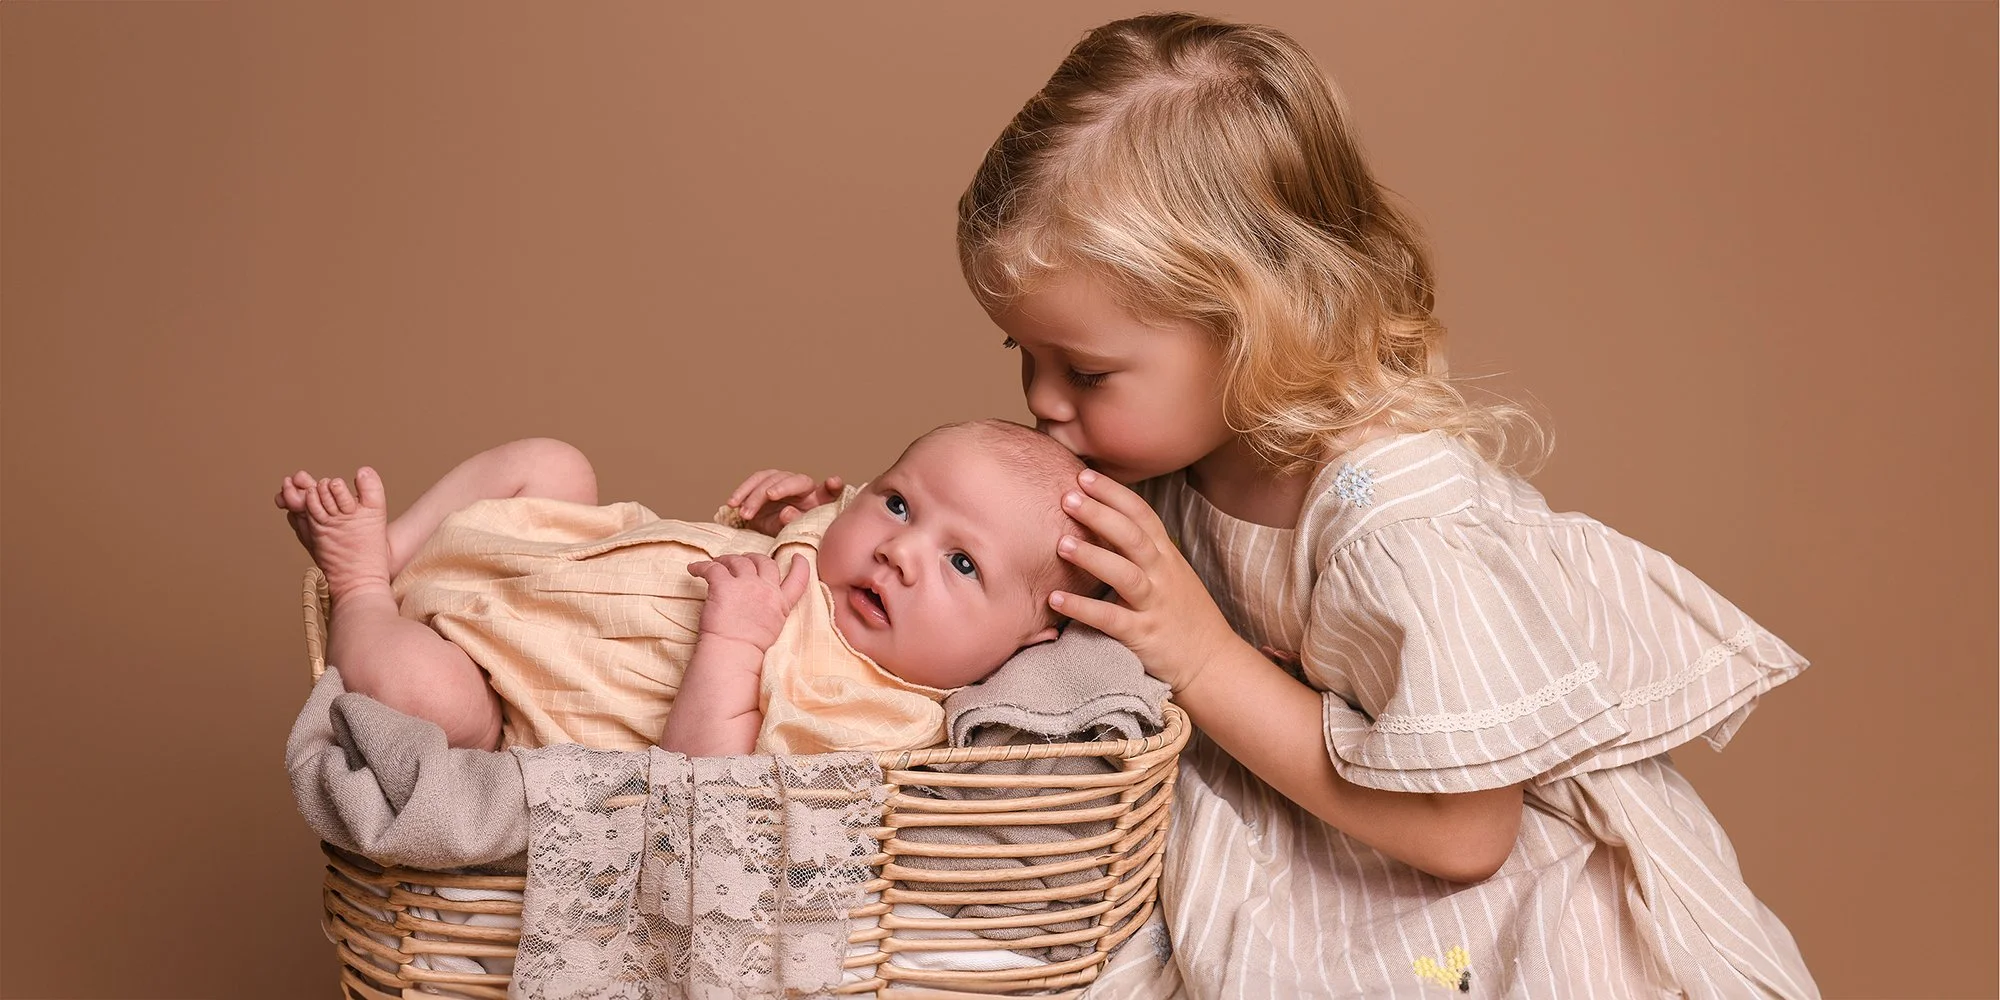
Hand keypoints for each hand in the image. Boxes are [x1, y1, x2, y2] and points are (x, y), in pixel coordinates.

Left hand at [688, 553, 811, 651]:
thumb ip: (771, 614)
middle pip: (764, 562)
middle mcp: (766, 590)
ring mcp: (745, 585)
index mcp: (780, 604)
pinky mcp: (723, 585)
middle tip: (742, 560)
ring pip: (738, 560)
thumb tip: (756, 608)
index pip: (799, 579)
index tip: (797, 557)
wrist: (734, 655)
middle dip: (753, 558)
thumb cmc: (749, 652)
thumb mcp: (772, 631)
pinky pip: (712, 567)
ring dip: (726, 560)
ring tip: (717, 563)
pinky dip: (701, 566)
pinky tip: (694, 569)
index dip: (801, 565)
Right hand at [725, 469, 844, 535]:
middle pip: (795, 480)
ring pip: (770, 479)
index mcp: (818, 500)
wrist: (772, 534)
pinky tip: (732, 503)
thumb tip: (786, 512)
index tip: (833, 482)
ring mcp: (784, 482)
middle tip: (768, 496)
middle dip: (781, 486)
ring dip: (755, 495)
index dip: (833, 485)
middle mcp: (803, 488)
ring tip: (744, 513)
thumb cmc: (790, 534)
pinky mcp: (766, 482)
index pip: (830, 491)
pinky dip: (741, 492)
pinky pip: (754, 482)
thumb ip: (792, 523)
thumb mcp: (792, 533)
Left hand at [1049, 470, 1242, 692]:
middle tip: (1068, 497)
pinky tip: (1056, 598)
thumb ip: (1143, 549)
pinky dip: (1082, 608)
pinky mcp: (1144, 635)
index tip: (1085, 475)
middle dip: (1100, 514)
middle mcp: (1162, 574)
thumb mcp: (1170, 573)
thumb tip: (1102, 522)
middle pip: (1133, 536)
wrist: (1212, 662)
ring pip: (1125, 574)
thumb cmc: (1183, 614)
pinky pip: (1111, 619)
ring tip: (1061, 543)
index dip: (1114, 493)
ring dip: (1093, 556)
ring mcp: (1154, 604)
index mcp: (1166, 555)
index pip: (1142, 514)